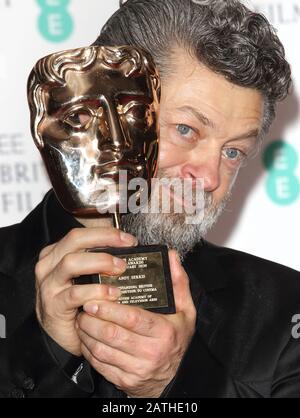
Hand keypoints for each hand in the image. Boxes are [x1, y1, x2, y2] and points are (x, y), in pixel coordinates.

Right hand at [35, 227, 136, 355]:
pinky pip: (74, 293)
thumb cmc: (78, 301)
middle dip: (104, 241)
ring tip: (120, 270)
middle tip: (125, 252)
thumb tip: (130, 249)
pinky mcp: (53, 305)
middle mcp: (49, 265)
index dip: (106, 233)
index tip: (128, 240)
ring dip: (100, 263)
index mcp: (57, 253)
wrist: (63, 334)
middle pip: (75, 240)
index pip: (81, 234)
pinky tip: (112, 295)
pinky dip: (96, 292)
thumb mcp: (86, 276)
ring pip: (71, 262)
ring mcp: (49, 284)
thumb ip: (100, 260)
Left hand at [77, 250, 195, 396]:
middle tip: (83, 307)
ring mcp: (136, 369)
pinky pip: (100, 364)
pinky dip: (89, 350)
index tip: (94, 300)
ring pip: (102, 350)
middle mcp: (150, 352)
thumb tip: (170, 256)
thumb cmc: (177, 338)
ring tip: (82, 320)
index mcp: (164, 332)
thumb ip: (178, 282)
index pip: (132, 318)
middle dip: (92, 320)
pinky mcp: (124, 380)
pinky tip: (86, 338)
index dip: (110, 309)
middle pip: (112, 334)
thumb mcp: (186, 310)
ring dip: (86, 334)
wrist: (173, 378)